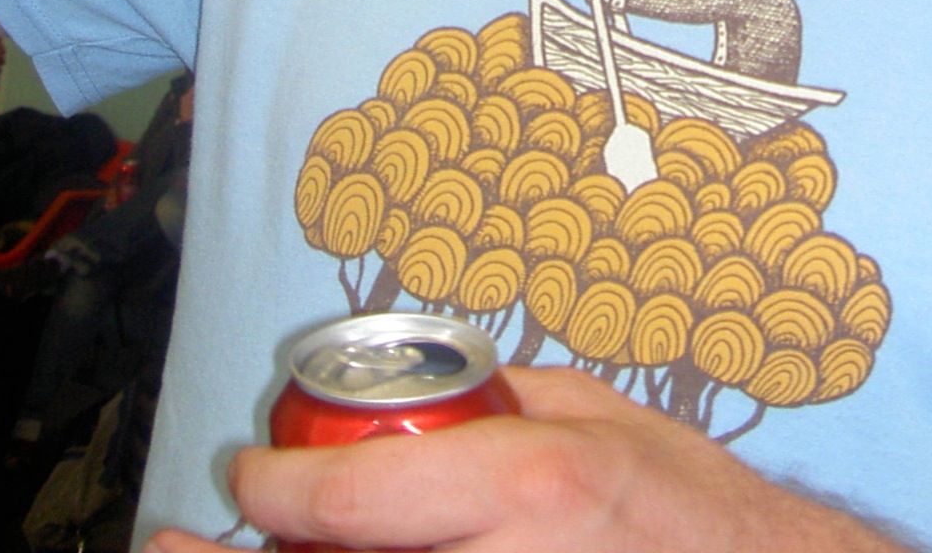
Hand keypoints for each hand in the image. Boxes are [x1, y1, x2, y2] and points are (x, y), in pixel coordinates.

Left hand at [146, 364, 903, 552]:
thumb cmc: (698, 512)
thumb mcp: (604, 417)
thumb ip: (510, 402)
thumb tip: (432, 394)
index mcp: (531, 484)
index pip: (358, 490)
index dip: (282, 485)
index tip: (252, 475)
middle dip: (273, 550)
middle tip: (233, 533)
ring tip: (285, 548)